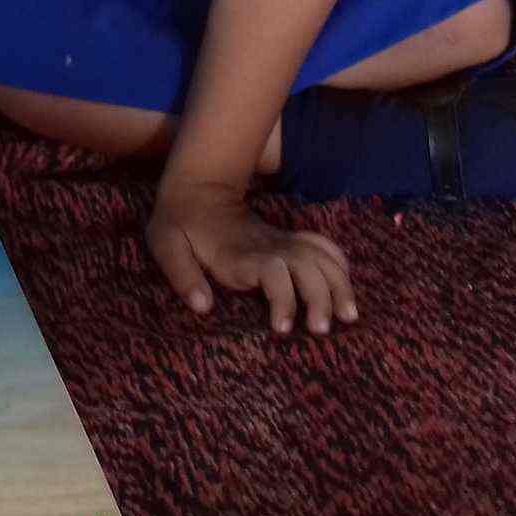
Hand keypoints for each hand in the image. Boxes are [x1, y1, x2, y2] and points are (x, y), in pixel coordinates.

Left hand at [148, 180, 356, 336]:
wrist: (198, 185)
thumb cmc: (180, 221)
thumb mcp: (165, 243)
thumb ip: (181, 274)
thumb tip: (203, 307)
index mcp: (240, 254)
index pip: (273, 273)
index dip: (282, 301)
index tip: (282, 329)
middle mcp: (268, 247)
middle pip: (308, 267)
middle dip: (321, 297)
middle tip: (321, 330)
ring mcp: (282, 241)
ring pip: (322, 257)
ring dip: (339, 285)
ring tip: (349, 316)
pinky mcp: (288, 239)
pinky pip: (323, 245)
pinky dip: (339, 263)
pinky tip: (346, 284)